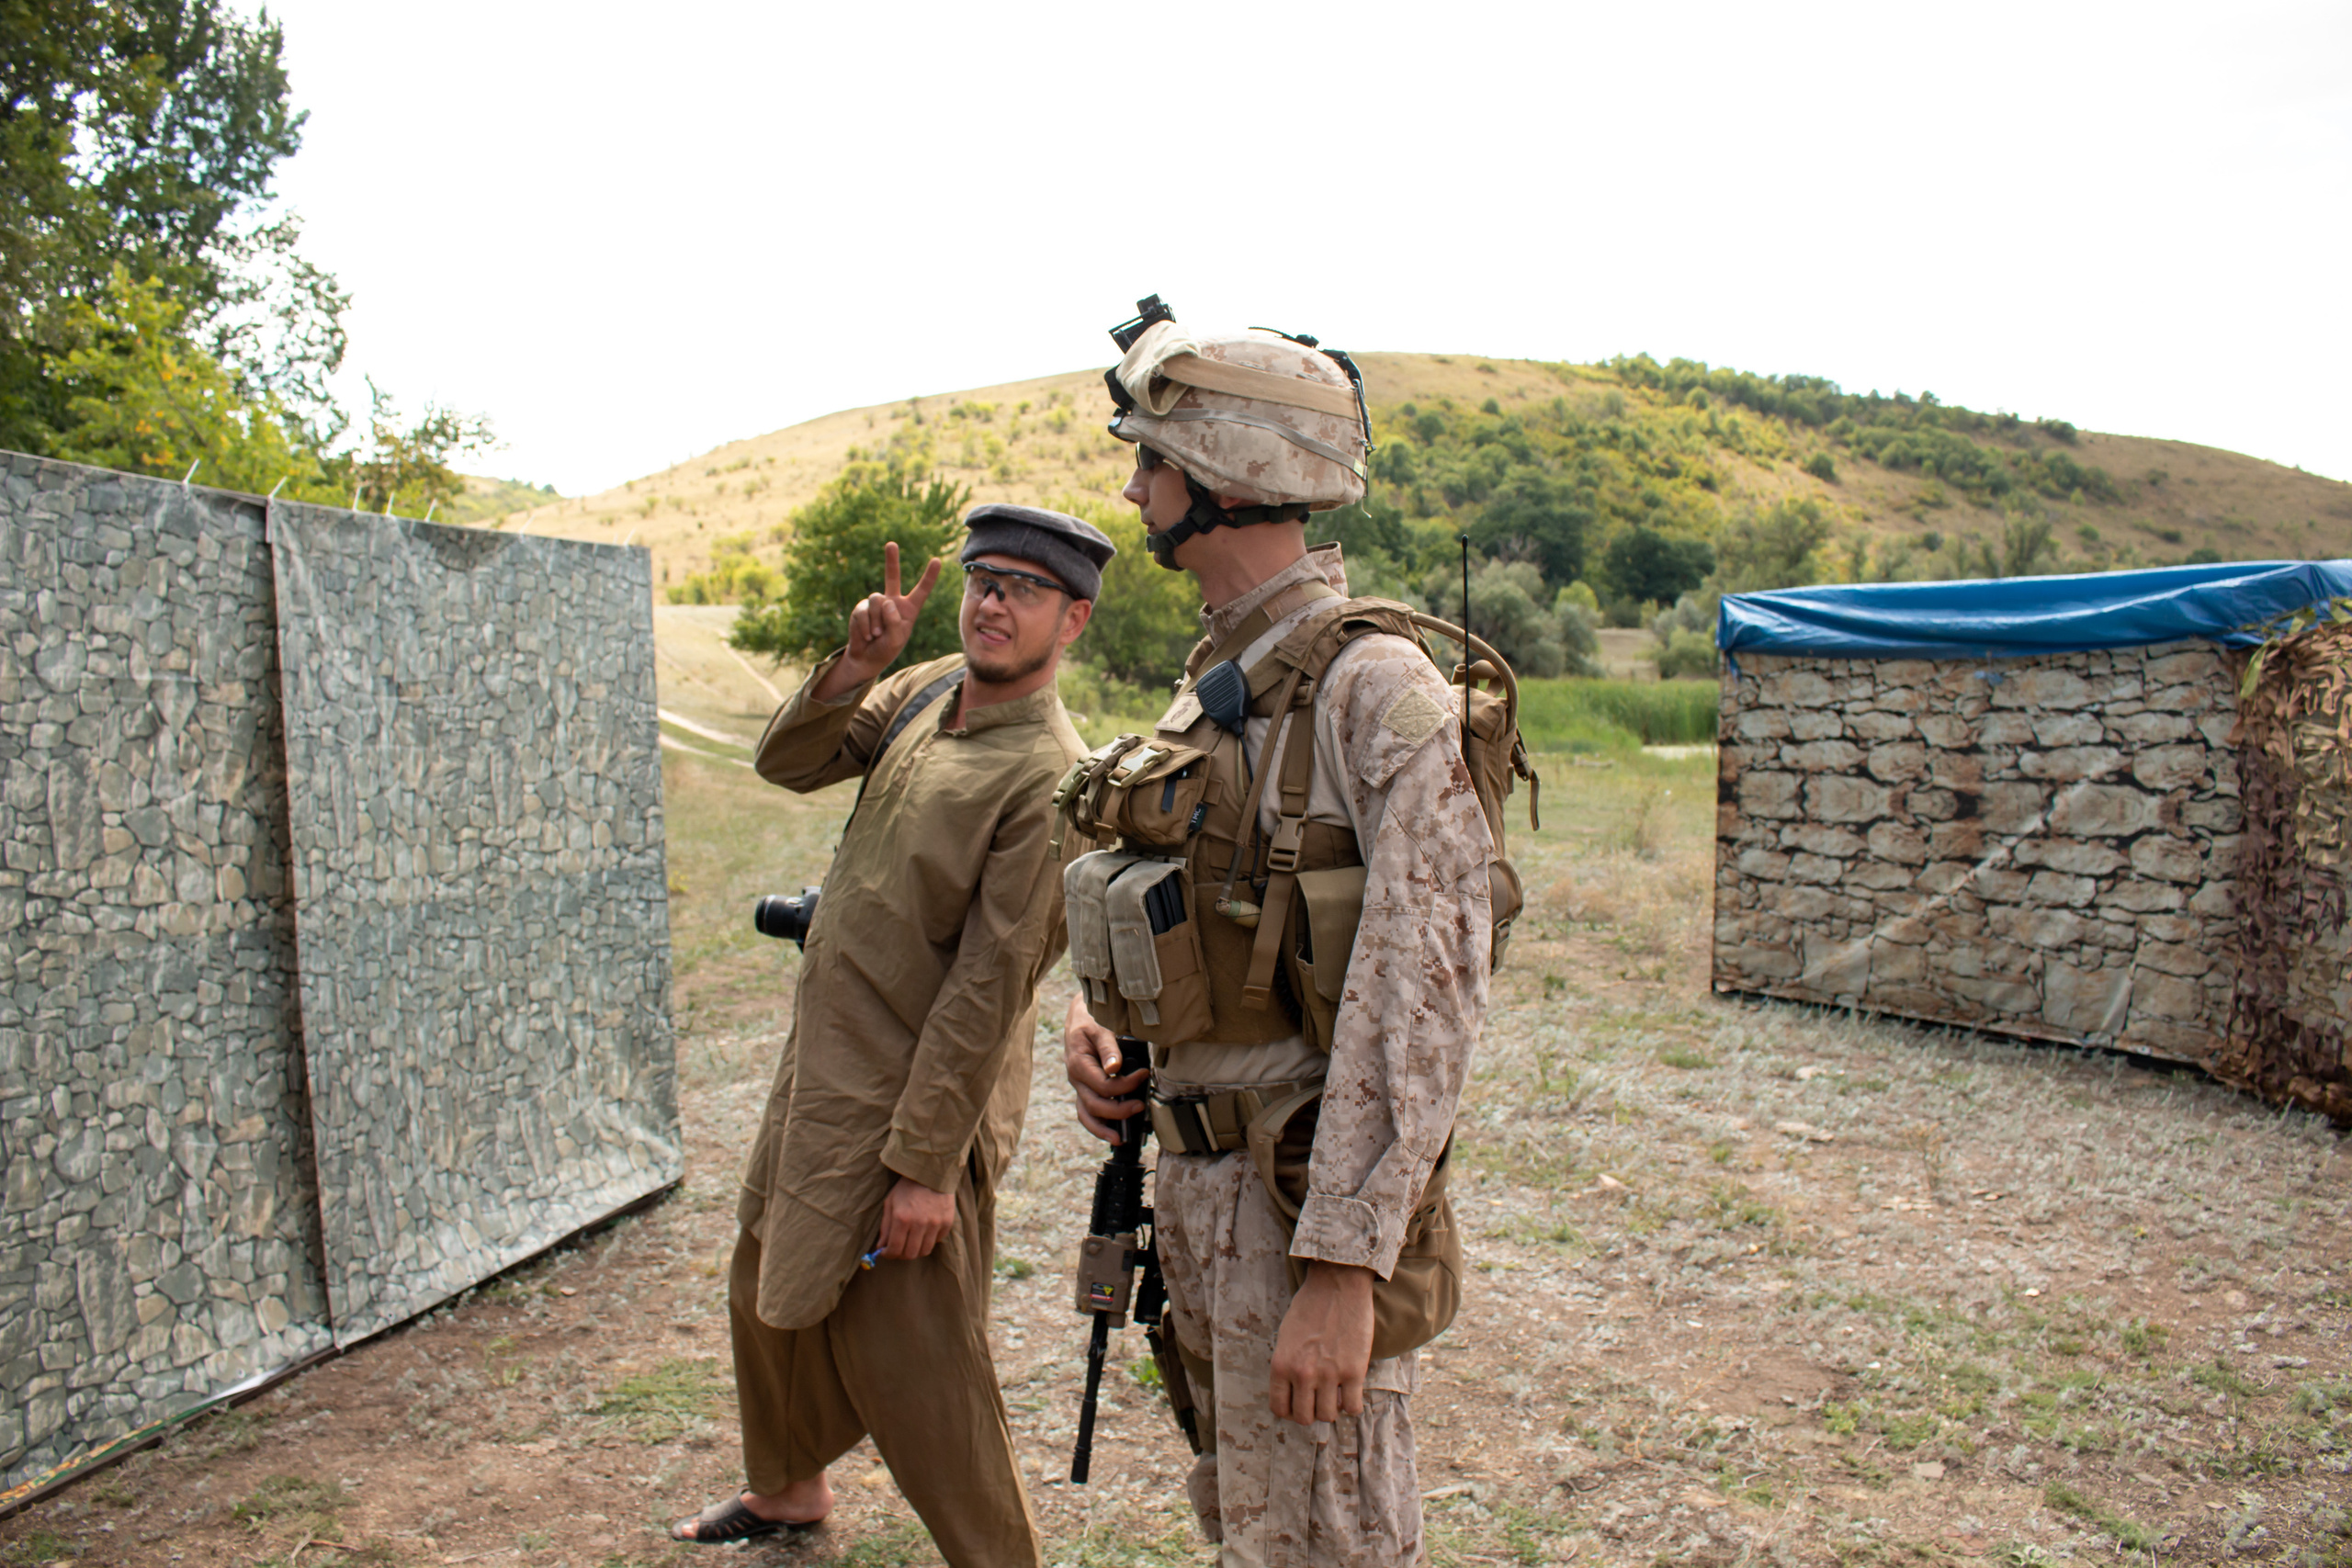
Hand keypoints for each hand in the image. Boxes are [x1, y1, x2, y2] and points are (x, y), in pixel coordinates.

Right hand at [825, 542, 942, 694]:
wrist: (866, 657)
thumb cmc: (886, 649)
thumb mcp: (896, 641)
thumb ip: (895, 623)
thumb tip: (887, 601)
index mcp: (909, 609)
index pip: (921, 591)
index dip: (929, 577)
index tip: (937, 560)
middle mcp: (893, 602)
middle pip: (892, 577)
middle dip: (891, 560)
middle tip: (891, 544)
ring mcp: (876, 603)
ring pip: (877, 601)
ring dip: (876, 622)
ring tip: (876, 635)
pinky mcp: (861, 607)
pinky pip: (863, 611)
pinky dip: (865, 626)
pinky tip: (867, 635)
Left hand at [874, 1175, 953, 1259]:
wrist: (931, 1173)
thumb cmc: (907, 1188)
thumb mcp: (890, 1203)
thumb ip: (885, 1227)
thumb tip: (881, 1247)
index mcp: (902, 1218)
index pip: (895, 1248)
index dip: (889, 1254)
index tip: (887, 1252)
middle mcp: (919, 1223)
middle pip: (910, 1254)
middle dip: (902, 1254)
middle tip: (899, 1249)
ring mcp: (935, 1224)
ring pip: (925, 1250)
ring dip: (916, 1249)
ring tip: (912, 1241)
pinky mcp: (947, 1222)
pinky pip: (937, 1240)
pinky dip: (930, 1240)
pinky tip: (925, 1230)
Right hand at [1065, 994, 1144, 1143]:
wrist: (1079, 1016)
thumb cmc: (1090, 1019)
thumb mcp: (1100, 1027)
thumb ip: (1108, 1047)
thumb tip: (1114, 1068)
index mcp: (1078, 1063)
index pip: (1103, 1085)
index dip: (1125, 1085)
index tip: (1143, 1074)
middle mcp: (1076, 1078)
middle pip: (1094, 1105)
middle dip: (1118, 1110)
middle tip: (1140, 1106)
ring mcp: (1079, 1086)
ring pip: (1086, 1114)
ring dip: (1102, 1128)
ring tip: (1119, 1139)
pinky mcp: (1084, 1089)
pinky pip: (1087, 1111)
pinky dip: (1098, 1124)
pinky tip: (1112, 1132)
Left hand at [1268, 1262, 1374, 1425]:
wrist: (1337, 1285)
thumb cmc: (1310, 1306)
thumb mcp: (1285, 1336)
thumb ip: (1287, 1365)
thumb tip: (1293, 1391)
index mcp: (1281, 1365)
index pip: (1279, 1408)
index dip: (1289, 1411)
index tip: (1298, 1404)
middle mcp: (1302, 1374)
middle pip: (1304, 1417)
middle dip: (1311, 1411)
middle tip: (1318, 1400)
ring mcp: (1328, 1375)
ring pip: (1328, 1416)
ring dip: (1332, 1408)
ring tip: (1335, 1393)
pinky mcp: (1354, 1371)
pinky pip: (1353, 1407)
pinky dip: (1352, 1405)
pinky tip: (1351, 1392)